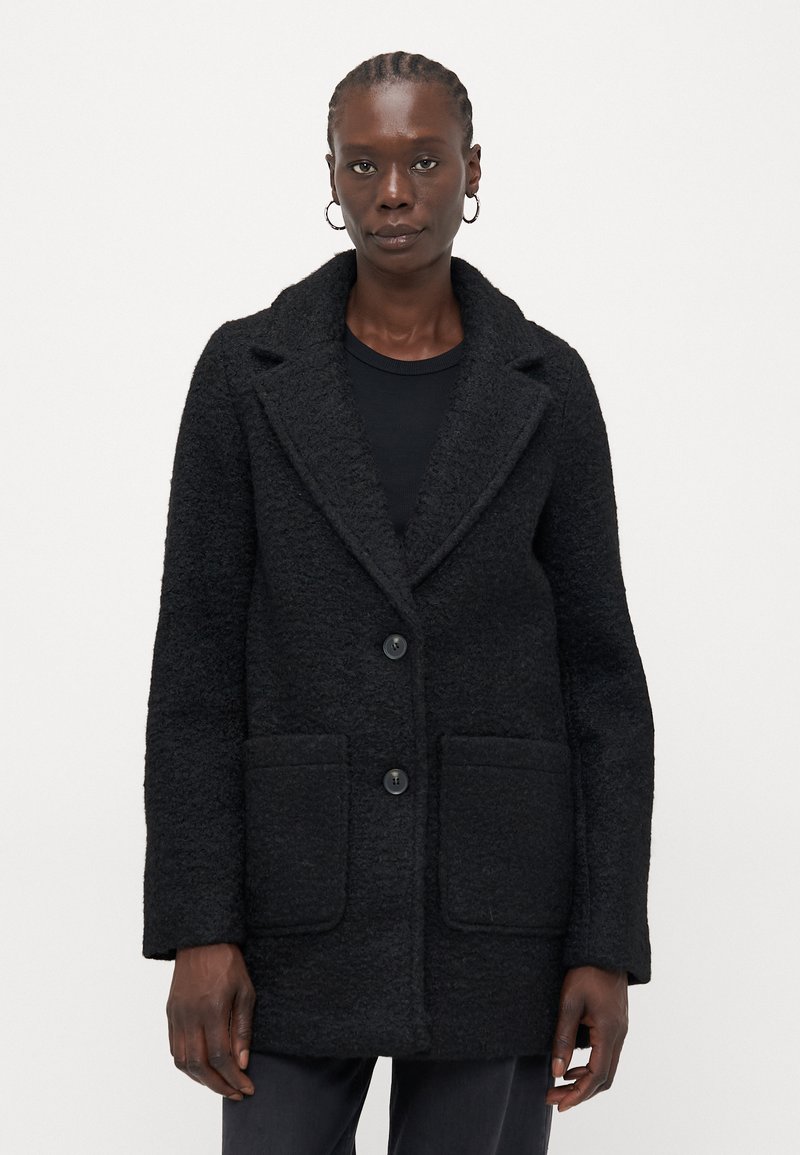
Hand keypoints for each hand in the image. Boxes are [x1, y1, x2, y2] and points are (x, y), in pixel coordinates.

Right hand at [167, 942, 256, 1099]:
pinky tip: (204, 1069)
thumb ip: (242, 1028)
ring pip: (183, 1062)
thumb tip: (242, 1062)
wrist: (201, 939)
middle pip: (200, 1065)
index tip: (247, 1088)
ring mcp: (177, 1016)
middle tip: (236, 1094)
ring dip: (202, 1080)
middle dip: (219, 1085)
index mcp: (212, 1009)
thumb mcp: (245, 991)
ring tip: (221, 1085)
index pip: (221, 1057)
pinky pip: (174, 1049)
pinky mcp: (170, 1014)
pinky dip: (188, 1066)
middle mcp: (190, 1016)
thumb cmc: (228, 963)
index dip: (234, 1078)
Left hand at [546, 965, 627, 1111]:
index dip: (577, 1094)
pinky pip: (606, 1055)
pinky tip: (572, 1067)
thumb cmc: (586, 971)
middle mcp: (619, 1035)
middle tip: (553, 1098)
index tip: (558, 1104)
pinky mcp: (616, 1025)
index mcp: (609, 1031)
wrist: (605, 948)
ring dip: (584, 1082)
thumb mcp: (569, 1002)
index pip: (596, 1076)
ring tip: (559, 1085)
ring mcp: (620, 1030)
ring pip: (607, 1068)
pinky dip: (590, 1068)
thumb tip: (557, 1071)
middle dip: (579, 1093)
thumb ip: (563, 1037)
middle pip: (604, 1078)